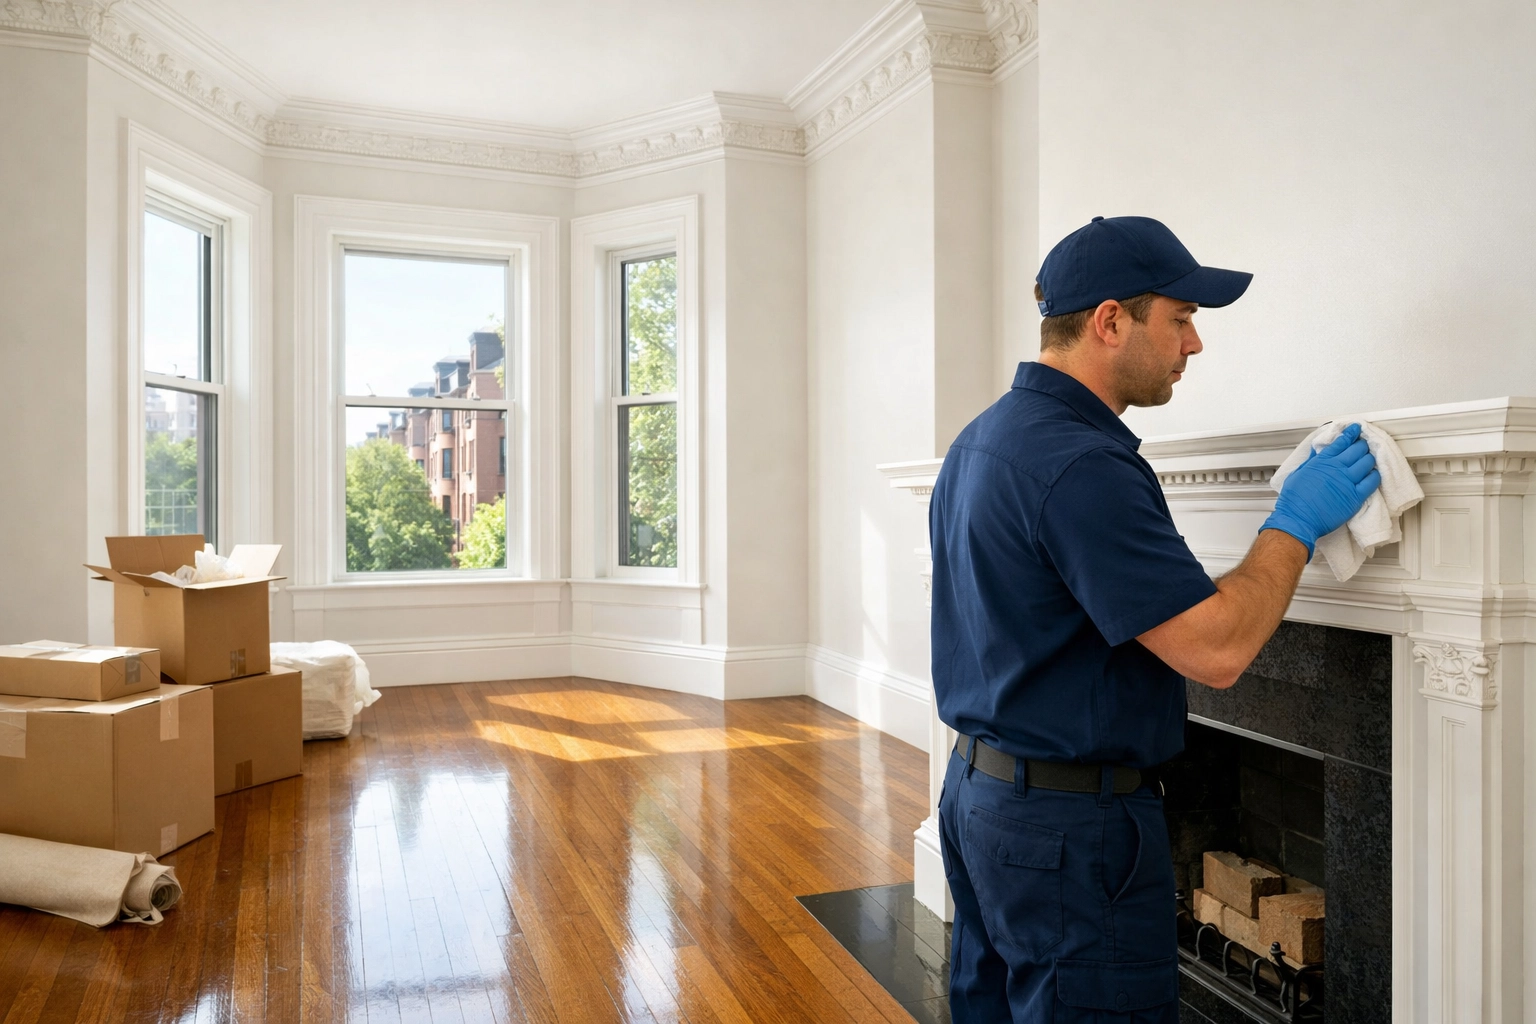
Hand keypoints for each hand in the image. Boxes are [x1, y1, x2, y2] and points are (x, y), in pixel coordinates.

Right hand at [1260, 423, 1381, 556]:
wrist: (1299, 519)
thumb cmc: (1294, 499)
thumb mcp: (1298, 473)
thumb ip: (1311, 460)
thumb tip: (1317, 451)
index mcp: (1323, 461)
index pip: (1342, 441)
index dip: (1351, 433)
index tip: (1356, 429)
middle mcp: (1337, 468)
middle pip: (1358, 449)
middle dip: (1362, 444)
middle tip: (1363, 445)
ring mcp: (1348, 482)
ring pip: (1368, 462)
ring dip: (1369, 458)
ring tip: (1368, 459)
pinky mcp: (1355, 496)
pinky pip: (1372, 481)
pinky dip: (1375, 475)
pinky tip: (1373, 474)